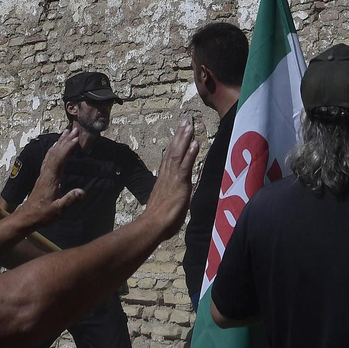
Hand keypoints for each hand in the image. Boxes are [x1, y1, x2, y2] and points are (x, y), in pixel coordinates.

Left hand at [11, 126, 88, 230]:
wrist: (27, 217)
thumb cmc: (42, 214)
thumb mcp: (58, 210)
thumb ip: (69, 200)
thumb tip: (83, 192)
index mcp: (50, 179)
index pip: (60, 159)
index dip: (68, 147)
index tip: (77, 138)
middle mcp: (46, 173)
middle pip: (55, 152)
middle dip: (65, 140)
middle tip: (74, 129)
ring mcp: (43, 174)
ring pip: (51, 154)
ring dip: (59, 142)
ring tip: (66, 133)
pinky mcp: (43, 176)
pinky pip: (48, 158)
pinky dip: (53, 150)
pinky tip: (55, 147)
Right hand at [141, 119, 199, 239]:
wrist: (153, 225)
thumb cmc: (160, 221)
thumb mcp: (167, 205)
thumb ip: (172, 197)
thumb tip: (177, 195)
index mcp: (164, 180)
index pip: (170, 159)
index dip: (174, 146)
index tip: (179, 134)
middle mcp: (167, 175)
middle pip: (173, 151)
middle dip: (180, 136)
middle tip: (185, 122)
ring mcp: (172, 178)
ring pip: (178, 154)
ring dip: (184, 139)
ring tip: (189, 126)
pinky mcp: (179, 183)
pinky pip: (185, 165)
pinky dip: (190, 153)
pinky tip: (195, 143)